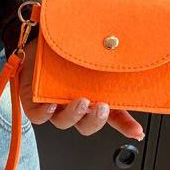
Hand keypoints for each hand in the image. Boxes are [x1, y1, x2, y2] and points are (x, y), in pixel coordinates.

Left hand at [16, 36, 145, 139]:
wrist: (39, 38)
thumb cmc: (67, 45)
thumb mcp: (93, 49)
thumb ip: (110, 54)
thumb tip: (126, 45)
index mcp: (93, 96)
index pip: (113, 116)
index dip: (126, 126)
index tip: (137, 131)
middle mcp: (74, 104)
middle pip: (87, 125)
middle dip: (96, 120)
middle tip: (102, 106)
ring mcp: (54, 105)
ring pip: (64, 122)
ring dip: (74, 115)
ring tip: (81, 101)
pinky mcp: (32, 102)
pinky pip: (38, 116)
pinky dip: (45, 113)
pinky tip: (51, 104)